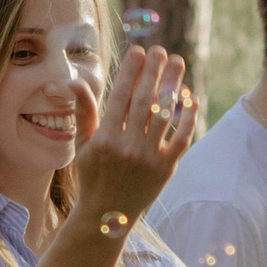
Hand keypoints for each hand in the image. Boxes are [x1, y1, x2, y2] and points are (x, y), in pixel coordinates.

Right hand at [71, 46, 196, 231]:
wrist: (108, 216)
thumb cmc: (93, 175)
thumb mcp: (83, 144)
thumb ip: (84, 112)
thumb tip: (75, 81)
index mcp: (105, 139)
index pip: (120, 97)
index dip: (130, 72)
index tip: (138, 51)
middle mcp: (128, 147)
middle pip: (144, 101)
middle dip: (153, 72)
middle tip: (160, 50)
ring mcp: (149, 158)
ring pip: (164, 115)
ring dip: (172, 86)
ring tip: (177, 63)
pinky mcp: (166, 169)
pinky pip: (181, 139)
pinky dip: (188, 118)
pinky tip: (191, 98)